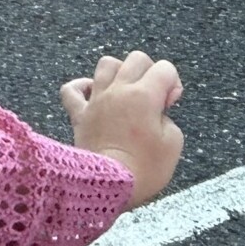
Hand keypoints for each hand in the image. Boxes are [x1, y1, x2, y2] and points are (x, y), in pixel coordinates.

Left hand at [62, 52, 185, 205]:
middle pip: (136, 59)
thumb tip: (155, 112)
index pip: (165, 68)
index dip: (172, 84)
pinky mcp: (78, 115)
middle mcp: (118, 91)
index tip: (169, 106)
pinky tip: (93, 95)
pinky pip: (71, 90)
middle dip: (150, 73)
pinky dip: (81, 87)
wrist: (108, 186)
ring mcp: (96, 101)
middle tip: (153, 99)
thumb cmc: (144, 168)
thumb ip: (167, 118)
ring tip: (126, 92)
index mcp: (144, 95)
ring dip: (119, 73)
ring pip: (105, 64)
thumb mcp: (173, 143)